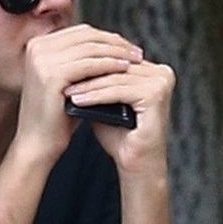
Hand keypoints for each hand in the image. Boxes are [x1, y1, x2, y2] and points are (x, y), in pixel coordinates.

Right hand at [16, 24, 144, 165]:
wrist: (37, 143)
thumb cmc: (56, 115)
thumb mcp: (68, 80)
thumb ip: (81, 59)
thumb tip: (113, 44)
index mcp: (39, 45)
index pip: (81, 32)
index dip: (107, 37)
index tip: (128, 46)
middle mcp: (37, 48)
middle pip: (87, 36)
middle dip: (116, 43)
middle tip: (137, 52)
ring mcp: (42, 60)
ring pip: (91, 48)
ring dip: (117, 52)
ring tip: (136, 60)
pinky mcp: (52, 75)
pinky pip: (90, 64)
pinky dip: (110, 65)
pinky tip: (125, 69)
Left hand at [66, 57, 175, 174]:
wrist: (136, 163)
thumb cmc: (121, 136)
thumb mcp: (105, 102)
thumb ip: (97, 82)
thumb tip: (71, 65)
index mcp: (154, 71)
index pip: (116, 60)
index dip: (89, 64)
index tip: (63, 70)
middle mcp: (162, 73)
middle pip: (116, 68)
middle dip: (86, 73)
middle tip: (60, 78)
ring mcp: (162, 82)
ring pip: (115, 79)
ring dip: (88, 85)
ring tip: (66, 91)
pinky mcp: (156, 94)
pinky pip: (119, 91)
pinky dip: (96, 96)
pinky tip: (78, 101)